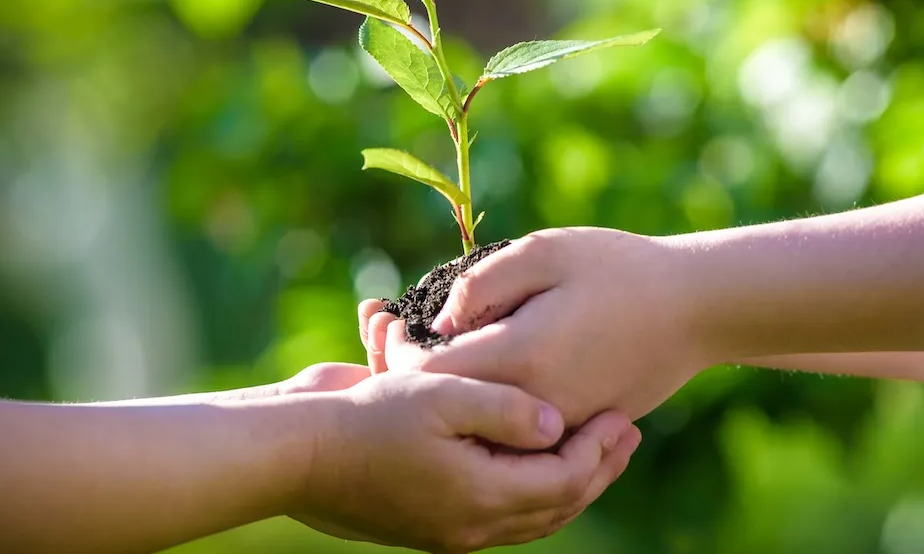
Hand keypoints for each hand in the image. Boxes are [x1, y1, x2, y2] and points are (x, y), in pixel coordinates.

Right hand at [295, 369, 639, 552]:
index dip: (599, 449)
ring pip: (529, 515)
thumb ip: (506, 409)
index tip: (624, 413)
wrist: (296, 453)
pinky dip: (528, 489)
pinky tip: (533, 460)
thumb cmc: (367, 417)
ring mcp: (448, 527)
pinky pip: (497, 513)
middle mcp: (471, 524)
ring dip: (568, 481)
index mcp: (480, 498)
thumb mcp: (443, 396)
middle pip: (556, 506)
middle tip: (627, 433)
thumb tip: (556, 423)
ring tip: (592, 447)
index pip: (565, 481)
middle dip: (597, 469)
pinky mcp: (428, 518)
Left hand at [359, 228, 704, 425]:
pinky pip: (511, 431)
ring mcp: (557, 426)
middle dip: (409, 373)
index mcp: (521, 357)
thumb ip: (484, 281)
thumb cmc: (621, 269)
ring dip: (442, 393)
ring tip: (419, 350)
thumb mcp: (548, 251)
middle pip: (447, 408)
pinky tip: (472, 370)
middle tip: (384, 333)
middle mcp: (535, 406)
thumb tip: (436, 319)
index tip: (386, 321)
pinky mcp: (575, 431)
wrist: (697, 310)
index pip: (430, 375)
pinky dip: (481, 407)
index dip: (396, 351)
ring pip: (476, 426)